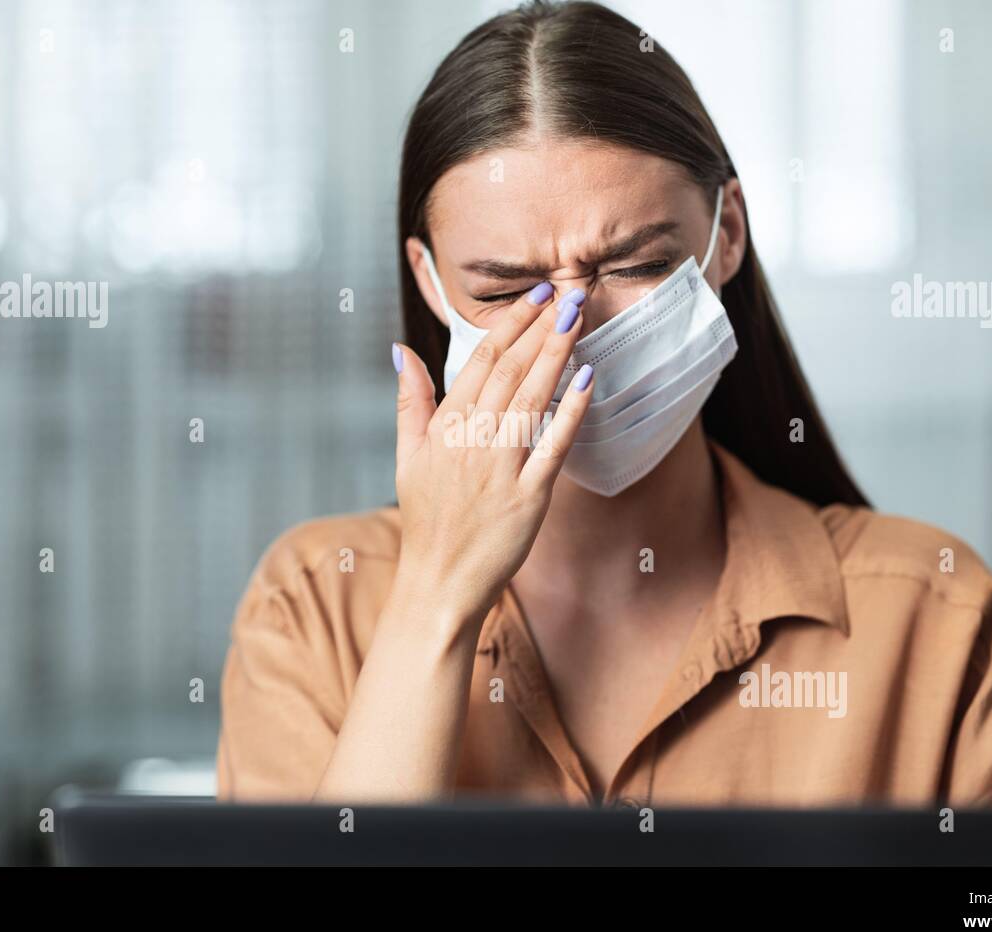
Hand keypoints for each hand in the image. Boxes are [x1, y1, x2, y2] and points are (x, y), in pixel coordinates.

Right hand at [391, 284, 594, 626]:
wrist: (439, 582)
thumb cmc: (427, 520)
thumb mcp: (407, 456)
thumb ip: (410, 401)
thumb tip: (403, 349)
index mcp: (444, 428)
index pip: (480, 361)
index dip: (510, 323)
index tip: (535, 294)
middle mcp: (471, 441)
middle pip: (510, 371)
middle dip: (540, 327)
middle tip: (567, 290)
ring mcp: (501, 468)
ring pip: (532, 398)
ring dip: (557, 353)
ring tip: (578, 317)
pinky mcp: (529, 497)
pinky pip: (553, 446)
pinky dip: (571, 410)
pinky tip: (588, 377)